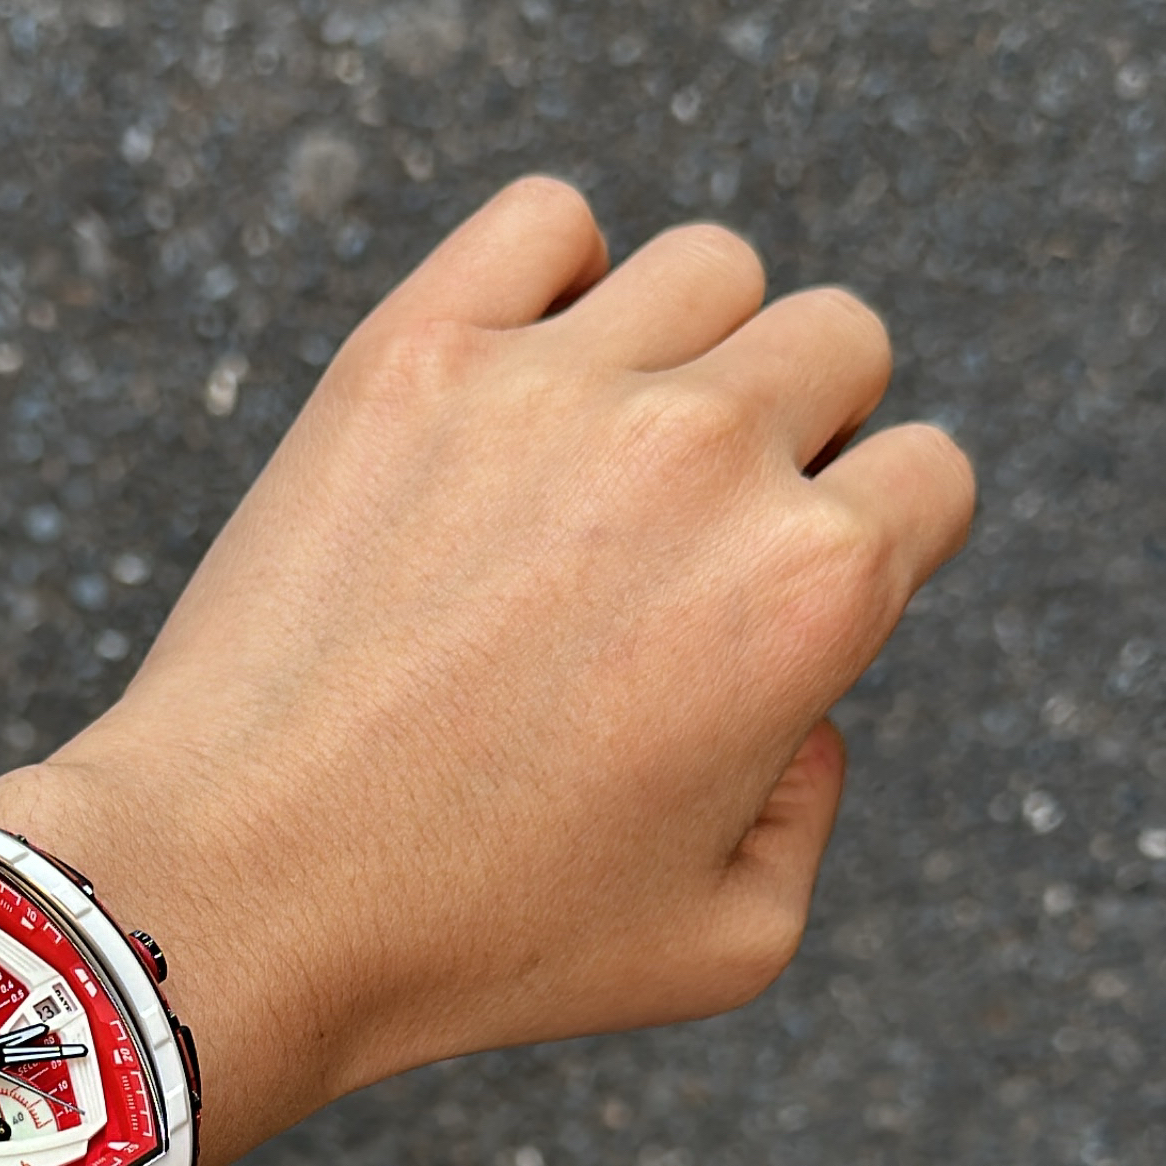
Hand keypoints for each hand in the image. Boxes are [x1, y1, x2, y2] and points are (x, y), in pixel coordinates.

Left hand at [0, 177, 974, 1165]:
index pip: (929, 478)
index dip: (872, 543)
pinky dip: (553, 277)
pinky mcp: (413, 352)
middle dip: (798, 434)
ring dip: (684, 351)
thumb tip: (801, 706)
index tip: (777, 599)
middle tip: (679, 543)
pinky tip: (511, 384)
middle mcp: (706, 457)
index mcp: (811, 591)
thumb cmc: (474, 942)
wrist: (235, 893)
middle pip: (836, 345)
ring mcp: (554, 388)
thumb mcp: (725, 942)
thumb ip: (816, 807)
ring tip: (592, 466)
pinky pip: (544, 223)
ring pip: (708, 272)